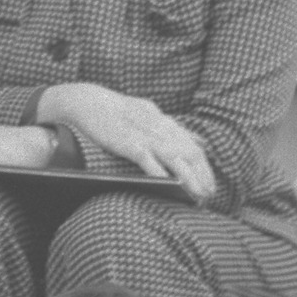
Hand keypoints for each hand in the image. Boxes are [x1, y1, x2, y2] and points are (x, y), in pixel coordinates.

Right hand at [38, 83, 215, 200]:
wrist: (86, 101)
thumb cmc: (116, 111)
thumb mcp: (152, 116)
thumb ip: (175, 130)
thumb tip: (201, 141)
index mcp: (166, 123)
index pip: (193, 147)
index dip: (205, 168)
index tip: (211, 186)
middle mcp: (160, 127)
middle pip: (190, 153)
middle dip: (202, 176)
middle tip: (209, 196)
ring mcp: (144, 134)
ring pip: (174, 157)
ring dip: (189, 178)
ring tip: (198, 195)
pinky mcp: (127, 142)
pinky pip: (147, 158)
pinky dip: (159, 171)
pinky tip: (169, 185)